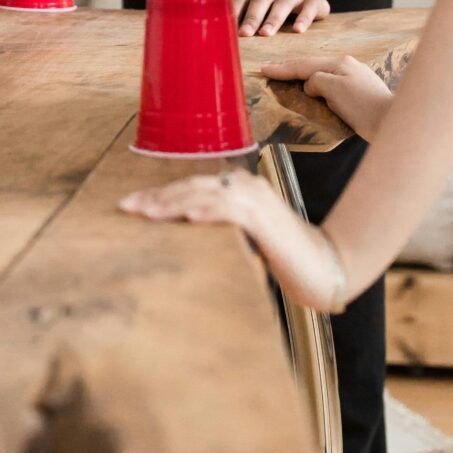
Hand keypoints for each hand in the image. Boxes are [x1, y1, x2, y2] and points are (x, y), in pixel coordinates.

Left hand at [119, 171, 347, 310]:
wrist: (327, 267)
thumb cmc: (285, 257)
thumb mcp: (246, 237)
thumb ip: (221, 226)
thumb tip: (186, 227)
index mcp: (240, 187)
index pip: (191, 185)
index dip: (160, 194)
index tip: (132, 204)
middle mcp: (245, 186)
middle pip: (191, 186)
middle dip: (156, 197)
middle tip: (126, 207)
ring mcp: (255, 199)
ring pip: (204, 194)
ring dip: (172, 203)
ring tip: (146, 213)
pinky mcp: (264, 219)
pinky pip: (230, 210)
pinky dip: (208, 211)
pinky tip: (187, 216)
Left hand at [232, 0, 330, 36]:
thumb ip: (243, 8)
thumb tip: (218, 27)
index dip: (234, 9)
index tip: (225, 25)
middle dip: (251, 17)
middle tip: (244, 34)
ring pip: (283, 3)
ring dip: (273, 18)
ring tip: (265, 34)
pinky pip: (309, 7)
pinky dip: (304, 18)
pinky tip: (298, 30)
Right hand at [261, 54, 392, 141]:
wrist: (393, 122)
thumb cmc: (363, 107)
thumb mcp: (334, 90)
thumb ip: (317, 81)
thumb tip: (311, 85)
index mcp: (339, 63)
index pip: (303, 65)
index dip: (282, 68)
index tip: (263, 69)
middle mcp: (348, 65)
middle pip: (312, 65)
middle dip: (290, 68)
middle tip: (270, 68)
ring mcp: (356, 76)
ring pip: (323, 73)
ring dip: (303, 75)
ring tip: (287, 76)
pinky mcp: (362, 90)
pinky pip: (332, 82)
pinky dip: (317, 84)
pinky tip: (314, 88)